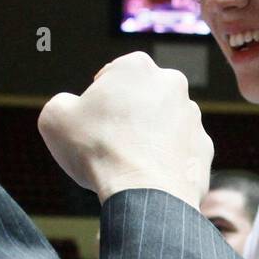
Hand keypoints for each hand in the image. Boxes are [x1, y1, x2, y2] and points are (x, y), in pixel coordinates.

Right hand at [37, 51, 211, 207]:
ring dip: (149, 139)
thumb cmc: (97, 150)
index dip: (96, 100)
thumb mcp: (53, 119)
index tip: (90, 123)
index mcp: (136, 66)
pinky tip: (148, 179)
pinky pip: (179, 153)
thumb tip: (69, 107)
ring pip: (164, 125)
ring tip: (128, 166)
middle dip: (127, 116)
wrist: (144, 193)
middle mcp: (172, 83)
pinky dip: (166, 163)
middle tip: (108, 144)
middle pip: (141, 98)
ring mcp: (193, 117)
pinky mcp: (204, 148)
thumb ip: (60, 104)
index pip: (112, 75)